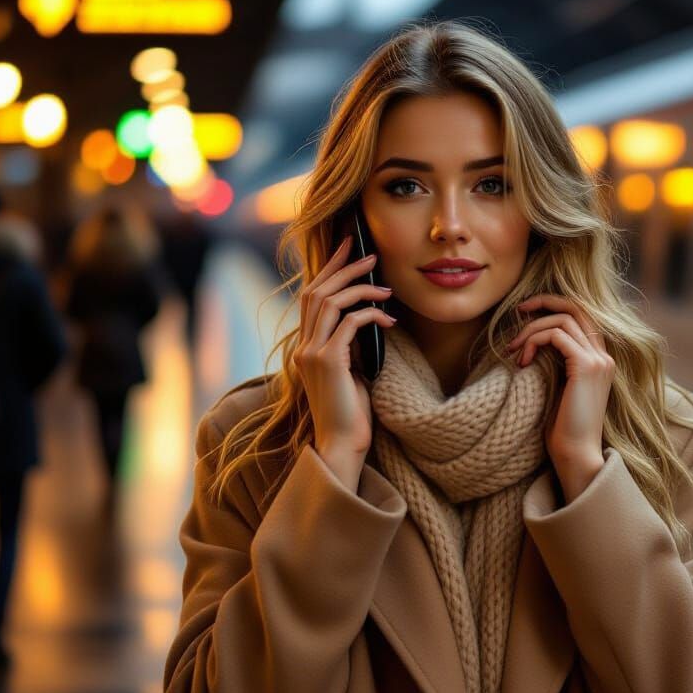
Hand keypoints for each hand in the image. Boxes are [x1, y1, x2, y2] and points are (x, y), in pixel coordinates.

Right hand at [294, 234, 396, 457]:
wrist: (342, 444)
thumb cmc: (350, 411)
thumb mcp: (350, 369)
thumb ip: (349, 343)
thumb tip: (366, 316)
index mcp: (305, 346)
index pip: (311, 297)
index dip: (329, 270)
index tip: (348, 249)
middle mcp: (303, 346)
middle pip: (316, 291)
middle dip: (344, 268)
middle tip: (370, 254)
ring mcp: (311, 353)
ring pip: (330, 302)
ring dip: (360, 288)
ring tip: (385, 286)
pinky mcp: (327, 361)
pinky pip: (349, 323)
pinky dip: (370, 315)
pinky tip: (389, 319)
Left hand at [507, 294, 613, 466]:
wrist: (576, 454)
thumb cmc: (563, 429)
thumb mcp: (559, 388)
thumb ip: (556, 363)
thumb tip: (533, 343)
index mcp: (600, 360)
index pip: (582, 316)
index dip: (554, 306)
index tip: (526, 314)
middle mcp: (604, 356)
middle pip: (575, 308)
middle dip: (544, 302)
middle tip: (518, 311)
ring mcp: (598, 360)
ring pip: (561, 321)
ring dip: (531, 330)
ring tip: (514, 351)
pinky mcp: (585, 366)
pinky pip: (555, 335)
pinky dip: (534, 341)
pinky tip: (522, 361)